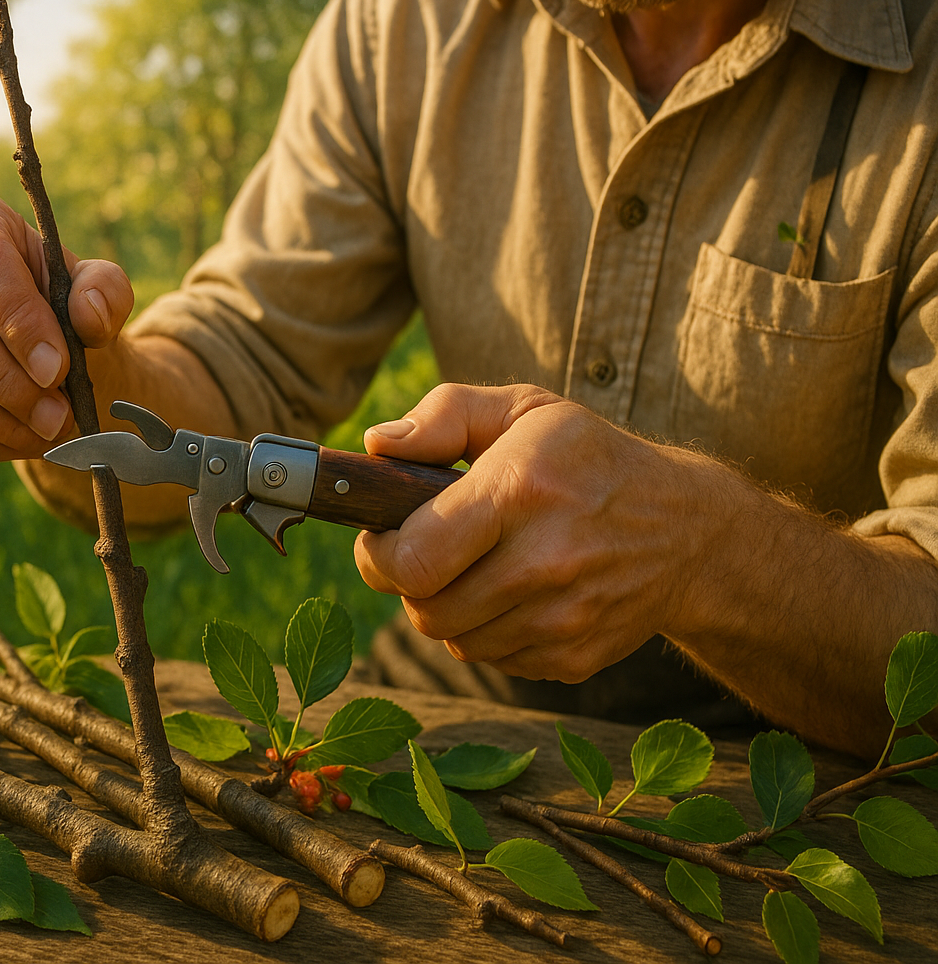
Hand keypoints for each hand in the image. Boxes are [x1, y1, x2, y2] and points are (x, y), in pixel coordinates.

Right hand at [0, 187, 134, 460]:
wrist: (41, 347)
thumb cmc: (65, 306)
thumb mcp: (99, 289)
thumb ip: (105, 292)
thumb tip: (87, 314)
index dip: (18, 319)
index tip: (58, 368)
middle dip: (9, 381)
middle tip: (60, 414)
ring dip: (2, 419)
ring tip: (52, 429)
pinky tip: (25, 440)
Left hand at [353, 383, 726, 683]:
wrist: (688, 531)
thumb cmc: (586, 459)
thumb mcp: (526, 408)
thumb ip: (444, 413)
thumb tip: (378, 445)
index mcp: (520, 492)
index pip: (416, 559)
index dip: (379, 555)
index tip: (382, 536)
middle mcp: (545, 561)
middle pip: (426, 610)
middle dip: (410, 583)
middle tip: (426, 552)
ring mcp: (563, 618)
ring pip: (454, 640)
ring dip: (447, 608)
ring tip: (474, 567)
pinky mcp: (574, 658)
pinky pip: (493, 659)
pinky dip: (486, 631)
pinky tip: (511, 592)